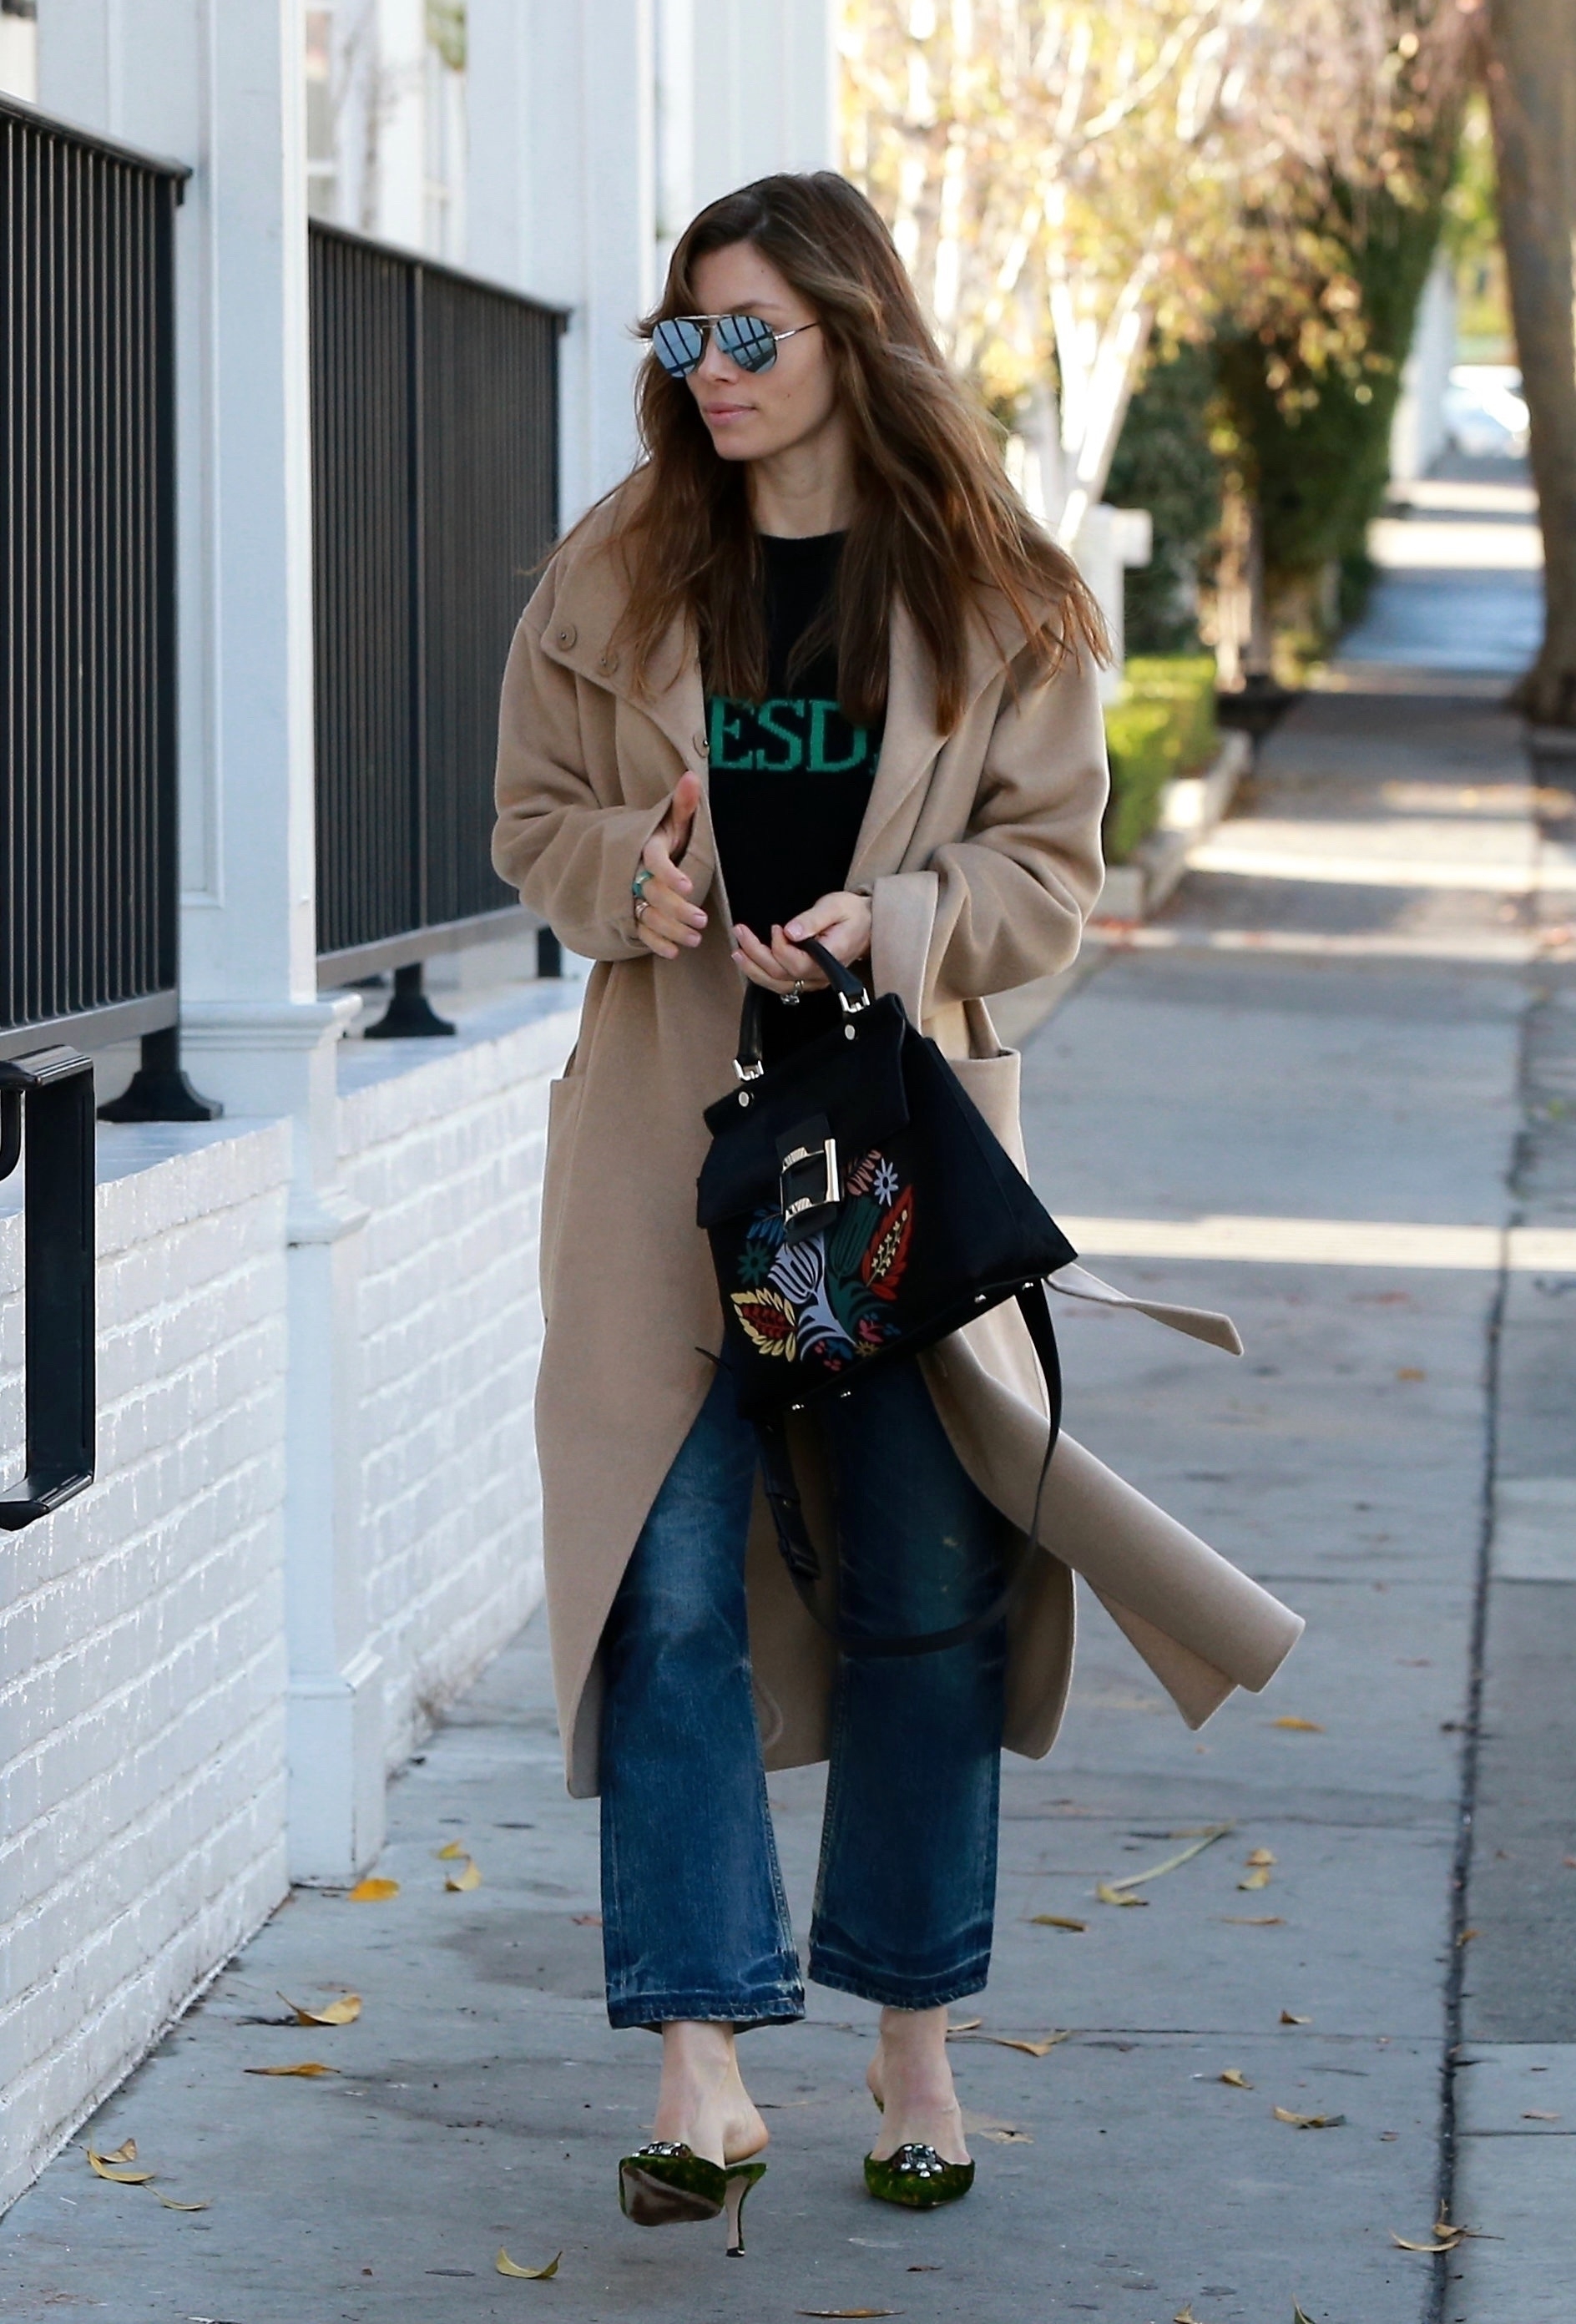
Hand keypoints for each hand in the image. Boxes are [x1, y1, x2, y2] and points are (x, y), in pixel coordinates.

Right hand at [633, 772, 705, 959]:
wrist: (629, 854)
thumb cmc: (660, 836)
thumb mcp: (670, 819)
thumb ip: (682, 803)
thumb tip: (692, 776)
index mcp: (645, 848)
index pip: (654, 860)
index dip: (669, 873)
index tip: (688, 886)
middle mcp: (634, 873)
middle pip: (653, 893)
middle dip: (676, 909)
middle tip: (701, 919)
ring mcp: (630, 896)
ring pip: (648, 916)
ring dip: (670, 930)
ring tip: (694, 938)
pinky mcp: (632, 914)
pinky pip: (641, 931)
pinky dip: (655, 943)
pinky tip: (673, 952)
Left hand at [731, 890, 872, 996]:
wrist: (867, 924)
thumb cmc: (852, 913)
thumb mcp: (835, 907)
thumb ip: (812, 920)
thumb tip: (790, 931)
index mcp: (831, 959)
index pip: (798, 963)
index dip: (780, 948)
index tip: (775, 927)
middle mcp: (821, 975)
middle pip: (783, 974)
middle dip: (757, 954)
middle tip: (741, 932)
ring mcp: (813, 980)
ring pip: (778, 984)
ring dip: (754, 969)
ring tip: (737, 952)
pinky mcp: (807, 978)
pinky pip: (781, 984)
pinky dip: (762, 975)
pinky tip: (748, 962)